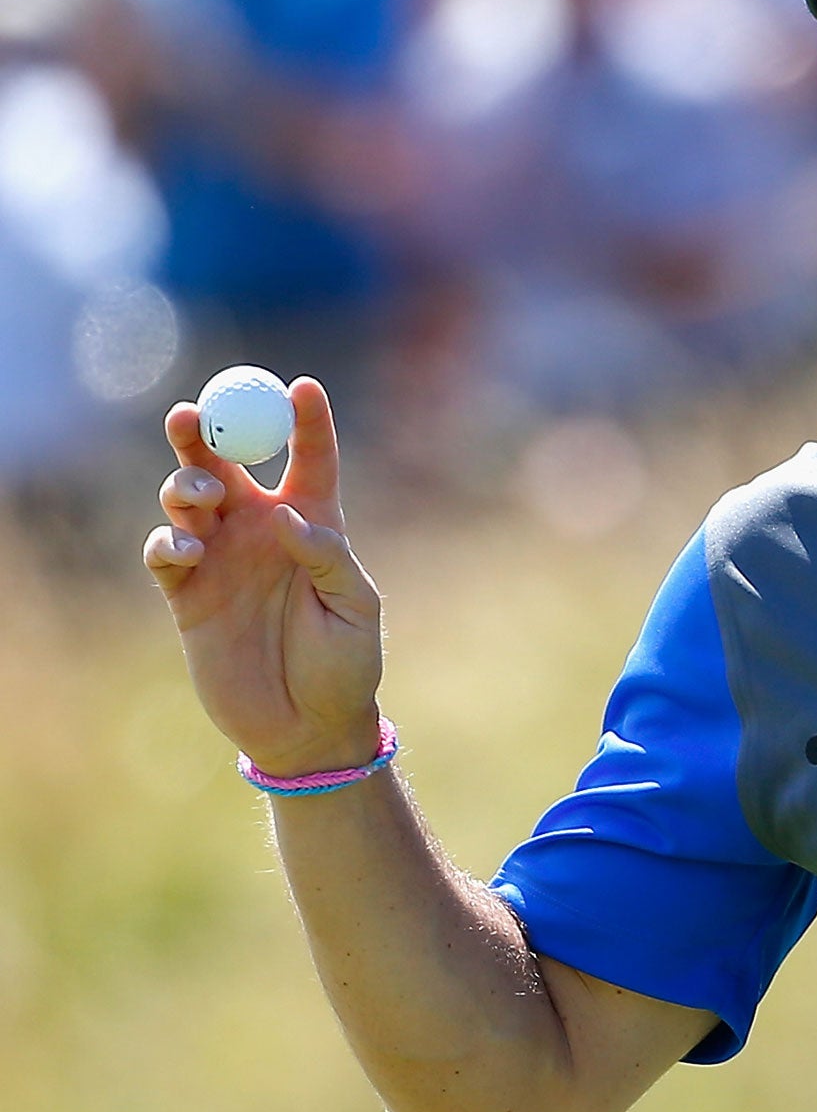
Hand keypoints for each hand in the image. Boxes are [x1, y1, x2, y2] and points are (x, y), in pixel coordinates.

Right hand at [143, 377, 383, 774]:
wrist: (308, 726)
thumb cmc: (346, 665)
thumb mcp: (356, 608)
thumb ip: (327, 556)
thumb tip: (285, 518)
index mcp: (315, 523)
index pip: (311, 458)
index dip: (307, 420)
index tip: (302, 385)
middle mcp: (263, 530)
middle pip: (228, 462)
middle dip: (204, 431)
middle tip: (191, 414)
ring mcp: (222, 557)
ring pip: (187, 496)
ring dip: (185, 484)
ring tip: (200, 496)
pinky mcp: (188, 593)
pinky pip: (165, 549)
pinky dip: (168, 539)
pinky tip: (185, 548)